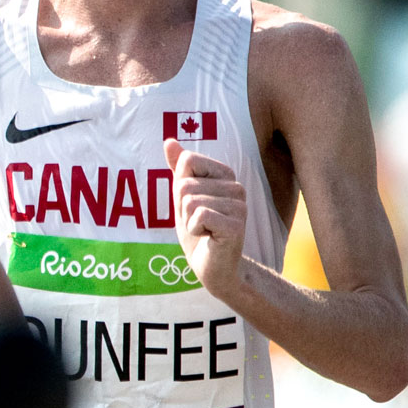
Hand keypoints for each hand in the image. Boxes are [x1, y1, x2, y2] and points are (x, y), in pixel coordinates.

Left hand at [163, 138, 246, 299]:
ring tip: (204, 230)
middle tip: (198, 222)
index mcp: (226, 175)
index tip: (192, 204)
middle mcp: (237, 187)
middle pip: (185, 184)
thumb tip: (169, 141)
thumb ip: (179, 168)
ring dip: (188, 220)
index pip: (188, 161)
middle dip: (182, 207)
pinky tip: (208, 237)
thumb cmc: (199, 229)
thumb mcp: (183, 196)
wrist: (212, 267)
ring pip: (189, 201)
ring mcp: (239, 206)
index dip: (180, 186)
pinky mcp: (236, 225)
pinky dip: (194, 229)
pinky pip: (198, 216)